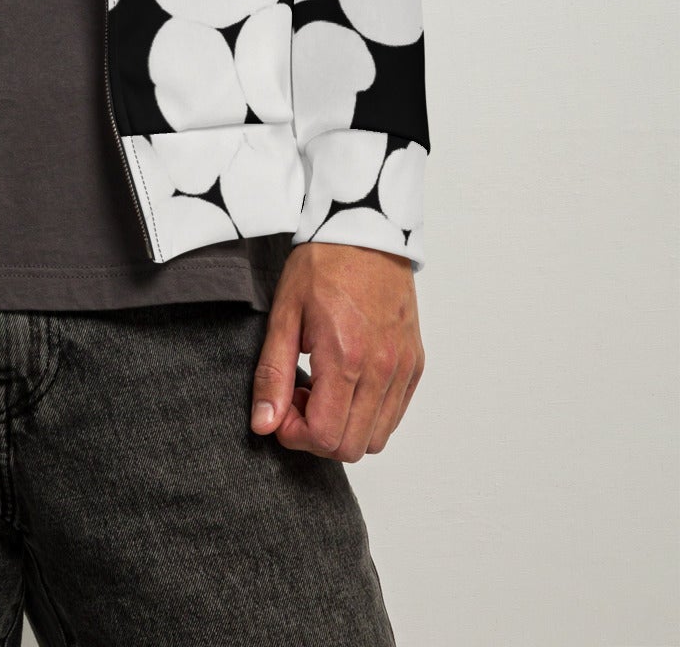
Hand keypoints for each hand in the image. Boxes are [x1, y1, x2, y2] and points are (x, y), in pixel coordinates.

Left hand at [252, 242, 424, 459]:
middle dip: (316, 435)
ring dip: (343, 428)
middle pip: (351, 446)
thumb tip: (264, 424)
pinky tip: (345, 385)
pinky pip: (394, 416)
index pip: (325, 436)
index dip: (295, 434)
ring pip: (376, 438)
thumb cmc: (320, 267)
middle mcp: (382, 371)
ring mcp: (403, 370)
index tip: (280, 410)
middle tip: (298, 398)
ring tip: (321, 389)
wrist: (363, 233)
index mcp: (346, 358)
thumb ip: (273, 374)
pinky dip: (368, 416)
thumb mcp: (283, 315)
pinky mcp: (415, 366)